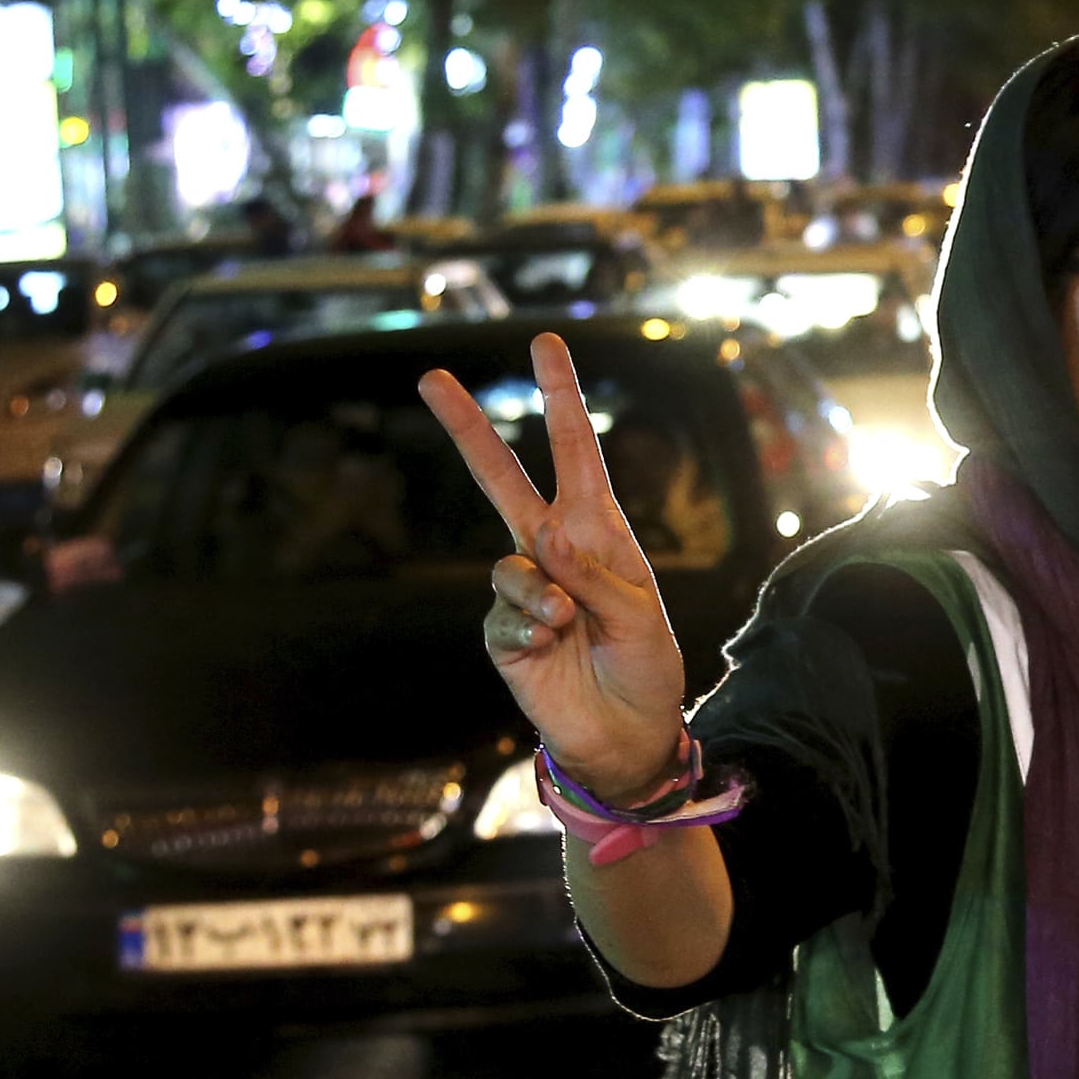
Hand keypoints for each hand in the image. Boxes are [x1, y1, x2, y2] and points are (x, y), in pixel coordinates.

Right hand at [417, 334, 689, 798]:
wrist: (627, 736)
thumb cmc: (647, 668)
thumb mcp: (639, 615)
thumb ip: (592, 573)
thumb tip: (539, 535)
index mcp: (598, 531)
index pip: (575, 453)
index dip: (561, 398)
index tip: (546, 342)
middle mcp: (553, 550)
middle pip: (501, 479)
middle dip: (468, 429)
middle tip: (431, 377)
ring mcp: (523, 589)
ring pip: (507, 564)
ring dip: (540, 593)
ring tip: (569, 624)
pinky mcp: (502, 631)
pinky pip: (503, 614)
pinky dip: (530, 629)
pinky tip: (551, 648)